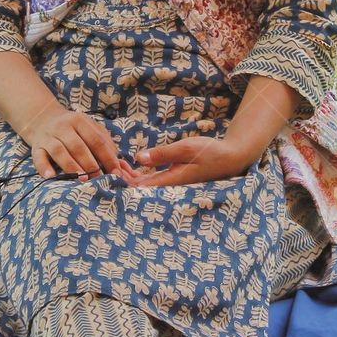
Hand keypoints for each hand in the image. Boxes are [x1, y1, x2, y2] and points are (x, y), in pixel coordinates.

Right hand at [24, 106, 120, 180]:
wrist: (43, 119)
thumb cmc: (73, 128)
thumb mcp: (89, 127)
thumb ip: (104, 142)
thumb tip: (120, 163)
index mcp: (79, 120)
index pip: (96, 140)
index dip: (107, 157)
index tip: (116, 173)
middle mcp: (63, 127)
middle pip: (78, 146)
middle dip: (90, 164)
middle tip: (99, 179)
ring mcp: (48, 137)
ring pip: (59, 151)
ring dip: (71, 165)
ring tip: (81, 178)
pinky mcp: (36, 147)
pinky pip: (38, 157)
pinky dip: (44, 167)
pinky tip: (51, 176)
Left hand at [117, 135, 261, 187]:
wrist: (229, 158)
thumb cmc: (209, 152)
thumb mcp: (185, 148)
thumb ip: (162, 154)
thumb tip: (138, 158)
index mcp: (170, 181)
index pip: (140, 187)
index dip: (122, 181)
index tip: (110, 171)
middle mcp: (169, 185)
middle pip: (139, 188)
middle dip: (122, 178)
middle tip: (107, 165)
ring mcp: (172, 182)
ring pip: (145, 183)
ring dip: (129, 175)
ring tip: (115, 163)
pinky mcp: (174, 177)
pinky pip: (153, 178)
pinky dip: (140, 172)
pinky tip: (132, 164)